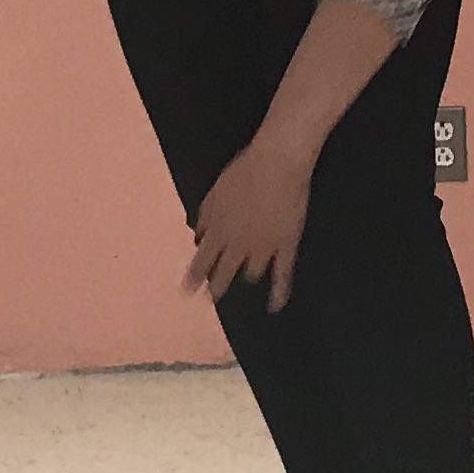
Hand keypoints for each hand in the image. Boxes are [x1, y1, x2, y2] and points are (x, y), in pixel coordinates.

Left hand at [183, 135, 314, 310]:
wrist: (276, 165)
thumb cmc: (243, 172)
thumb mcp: (214, 194)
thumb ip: (205, 217)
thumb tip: (199, 236)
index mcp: (217, 231)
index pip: (202, 260)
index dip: (195, 277)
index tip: (188, 290)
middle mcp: (237, 245)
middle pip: (224, 272)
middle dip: (217, 286)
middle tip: (212, 298)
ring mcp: (262, 248)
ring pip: (251, 273)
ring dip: (246, 275)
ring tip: (245, 280)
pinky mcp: (285, 246)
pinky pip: (282, 275)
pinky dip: (278, 293)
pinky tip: (274, 306)